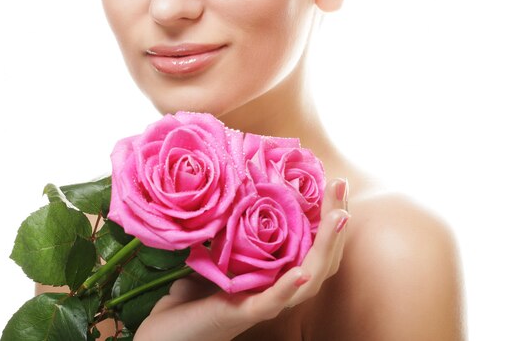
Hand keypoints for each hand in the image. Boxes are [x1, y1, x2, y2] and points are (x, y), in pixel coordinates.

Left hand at [133, 177, 349, 340]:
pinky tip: (301, 272)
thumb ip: (238, 226)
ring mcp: (263, 303)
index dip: (330, 216)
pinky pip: (272, 302)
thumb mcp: (221, 252)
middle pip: (322, 260)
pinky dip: (288, 288)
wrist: (164, 335)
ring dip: (325, 246)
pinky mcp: (242, 314)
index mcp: (278, 275)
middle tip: (340, 185)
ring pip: (309, 280)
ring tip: (337, 217)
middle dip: (335, 222)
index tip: (336, 183)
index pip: (316, 246)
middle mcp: (279, 291)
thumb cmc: (192, 295)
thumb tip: (246, 181)